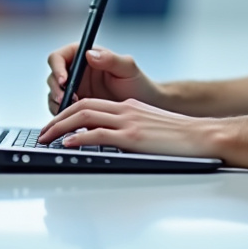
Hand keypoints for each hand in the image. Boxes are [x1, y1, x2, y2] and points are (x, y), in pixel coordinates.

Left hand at [38, 98, 219, 157]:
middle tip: (43, 133)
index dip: (68, 112)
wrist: (203, 136)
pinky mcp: (132, 136)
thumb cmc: (181, 137)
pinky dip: (78, 137)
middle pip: (81, 107)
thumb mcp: (150, 126)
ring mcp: (128, 122)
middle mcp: (125, 110)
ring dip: (60, 128)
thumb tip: (111, 140)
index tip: (55, 125)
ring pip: (83, 117)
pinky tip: (67, 144)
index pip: (90, 104)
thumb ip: (129, 127)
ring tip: (47, 138)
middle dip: (57, 119)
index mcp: (128, 107)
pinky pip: (98, 133)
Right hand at [45, 44, 161, 114]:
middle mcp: (75, 72)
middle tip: (66, 100)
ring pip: (53, 95)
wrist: (143, 107)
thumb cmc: (137, 84)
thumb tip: (89, 54)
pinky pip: (60, 111)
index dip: (57, 68)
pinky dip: (63, 116)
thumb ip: (110, 59)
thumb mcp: (127, 69)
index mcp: (83, 56)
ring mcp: (73, 90)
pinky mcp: (74, 107)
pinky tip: (74, 121)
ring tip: (72, 111)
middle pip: (52, 77)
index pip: (58, 57)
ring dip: (58, 103)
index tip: (64, 80)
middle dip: (56, 89)